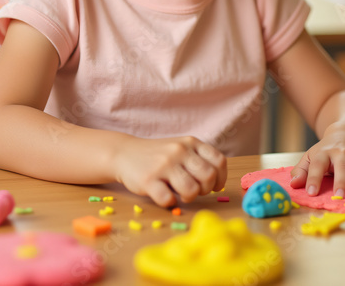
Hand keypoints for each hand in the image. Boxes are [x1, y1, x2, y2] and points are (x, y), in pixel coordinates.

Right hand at [112, 136, 227, 207]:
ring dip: (188, 198)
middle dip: (205, 190)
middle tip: (194, 190)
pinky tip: (164, 195)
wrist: (124, 153)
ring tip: (179, 193)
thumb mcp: (181, 148)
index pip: (219, 161)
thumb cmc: (158, 155)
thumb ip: (199, 159)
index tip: (212, 186)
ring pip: (191, 190)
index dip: (220, 178)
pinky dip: (169, 202)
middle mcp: (179, 151)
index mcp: (191, 142)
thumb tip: (218, 182)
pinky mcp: (148, 179)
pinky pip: (168, 199)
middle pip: (208, 176)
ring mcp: (163, 164)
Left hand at [288, 123, 344, 197]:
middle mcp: (342, 152)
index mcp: (324, 153)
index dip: (312, 178)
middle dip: (341, 181)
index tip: (311, 193)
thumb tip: (293, 185)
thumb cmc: (327, 150)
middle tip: (340, 196)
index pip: (317, 165)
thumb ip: (301, 170)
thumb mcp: (311, 156)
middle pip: (342, 165)